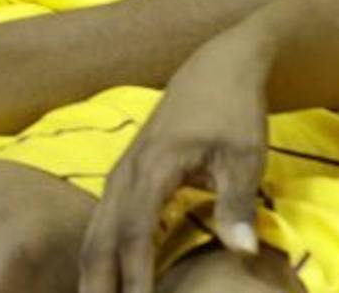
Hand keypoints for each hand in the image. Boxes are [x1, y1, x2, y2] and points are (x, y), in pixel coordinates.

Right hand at [79, 34, 271, 292]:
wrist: (216, 67)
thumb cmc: (233, 111)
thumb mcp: (245, 156)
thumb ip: (236, 205)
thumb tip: (241, 253)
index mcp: (153, 168)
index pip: (135, 233)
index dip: (134, 275)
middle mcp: (127, 172)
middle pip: (101, 234)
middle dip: (97, 279)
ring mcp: (122, 171)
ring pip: (96, 228)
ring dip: (93, 268)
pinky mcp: (127, 174)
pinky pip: (104, 219)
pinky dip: (100, 250)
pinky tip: (104, 273)